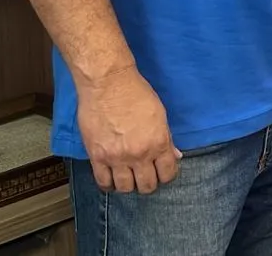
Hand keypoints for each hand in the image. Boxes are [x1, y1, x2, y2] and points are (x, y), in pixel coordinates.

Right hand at [74, 65, 180, 193]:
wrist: (107, 83)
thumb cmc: (135, 93)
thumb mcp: (160, 114)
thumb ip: (167, 139)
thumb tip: (175, 156)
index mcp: (158, 143)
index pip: (168, 173)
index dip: (167, 175)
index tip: (163, 172)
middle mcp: (139, 154)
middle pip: (147, 185)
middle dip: (149, 183)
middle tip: (146, 175)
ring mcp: (116, 157)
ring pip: (125, 188)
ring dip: (129, 185)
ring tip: (129, 177)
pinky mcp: (96, 156)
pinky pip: (103, 182)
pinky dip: (109, 185)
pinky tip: (112, 179)